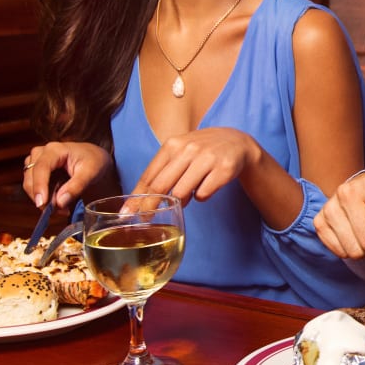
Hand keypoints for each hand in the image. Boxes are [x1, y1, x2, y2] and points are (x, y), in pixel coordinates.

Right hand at [23, 141, 110, 208]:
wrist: (93, 157)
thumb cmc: (93, 160)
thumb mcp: (90, 172)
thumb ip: (76, 187)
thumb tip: (59, 203)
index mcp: (55, 150)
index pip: (41, 167)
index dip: (39, 186)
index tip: (41, 203)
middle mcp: (41, 153)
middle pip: (31, 178)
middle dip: (42, 197)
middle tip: (59, 211)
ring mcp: (36, 161)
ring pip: (29, 184)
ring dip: (42, 200)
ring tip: (62, 209)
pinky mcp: (36, 171)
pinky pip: (34, 188)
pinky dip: (44, 199)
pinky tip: (58, 205)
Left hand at [130, 127, 261, 202]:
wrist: (237, 143)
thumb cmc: (202, 151)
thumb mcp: (181, 152)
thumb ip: (163, 170)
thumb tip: (139, 200)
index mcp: (173, 145)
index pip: (149, 175)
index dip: (136, 197)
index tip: (127, 214)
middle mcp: (188, 149)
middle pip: (161, 186)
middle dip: (149, 207)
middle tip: (144, 221)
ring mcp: (207, 158)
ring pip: (182, 193)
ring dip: (180, 202)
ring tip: (185, 199)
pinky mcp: (223, 169)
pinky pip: (203, 195)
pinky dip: (201, 197)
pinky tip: (204, 189)